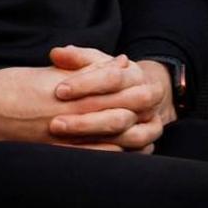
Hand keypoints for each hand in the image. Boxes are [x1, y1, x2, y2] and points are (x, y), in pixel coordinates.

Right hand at [0, 53, 162, 150]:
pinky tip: (123, 148)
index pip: (114, 87)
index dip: (133, 86)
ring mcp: (65, 135)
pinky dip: (114, 151)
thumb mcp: (47, 71)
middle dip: (139, 108)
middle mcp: (70, 112)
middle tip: (153, 104)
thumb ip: (82, 68)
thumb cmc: (10, 85)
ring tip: (143, 127)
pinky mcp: (57, 150)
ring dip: (131, 132)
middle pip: (119, 112)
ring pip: (112, 136)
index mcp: (68, 89)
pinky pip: (96, 155)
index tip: (145, 83)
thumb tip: (117, 63)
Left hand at [50, 46, 174, 152]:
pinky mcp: (149, 143)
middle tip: (55, 123)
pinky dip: (108, 153)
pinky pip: (132, 153)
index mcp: (135, 75)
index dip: (85, 84)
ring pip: (129, 135)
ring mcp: (151, 123)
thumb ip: (76, 57)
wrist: (138, 94)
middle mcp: (148, 99)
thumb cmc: (108, 76)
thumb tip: (56, 54)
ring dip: (96, 138)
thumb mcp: (95, 61)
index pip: (112, 78)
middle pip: (122, 111)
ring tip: (65, 138)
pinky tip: (81, 152)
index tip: (59, 91)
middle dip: (86, 119)